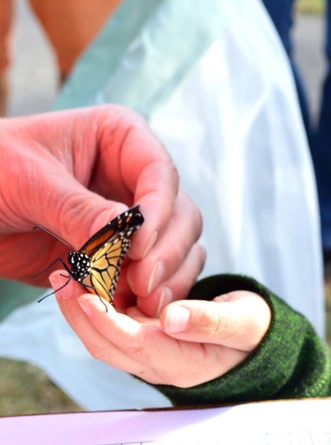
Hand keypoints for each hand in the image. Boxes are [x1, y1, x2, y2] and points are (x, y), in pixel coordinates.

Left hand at [0, 105, 204, 314]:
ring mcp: (132, 220)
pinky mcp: (120, 256)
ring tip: (139, 303)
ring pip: (177, 249)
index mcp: (121, 139)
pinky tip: (127, 312)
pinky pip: (151, 277)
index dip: (158, 212)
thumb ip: (78, 209)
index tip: (139, 248)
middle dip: (167, 251)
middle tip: (143, 284)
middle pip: (182, 215)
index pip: (160, 174)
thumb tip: (130, 233)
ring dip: (165, 278)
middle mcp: (135, 178)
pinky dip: (147, 296)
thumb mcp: (27, 183)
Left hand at [51, 273, 271, 387]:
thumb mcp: (244, 321)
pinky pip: (114, 323)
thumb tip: (171, 318)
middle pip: (109, 344)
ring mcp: (151, 352)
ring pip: (105, 334)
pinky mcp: (147, 336)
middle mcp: (159, 363)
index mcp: (184, 364)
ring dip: (83, 304)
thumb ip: (210, 321)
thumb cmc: (254, 329)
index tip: (85, 294)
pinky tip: (90, 275)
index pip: (136, 344)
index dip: (108, 321)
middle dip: (80, 312)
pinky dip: (98, 300)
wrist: (257, 336)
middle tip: (63, 273)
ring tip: (68, 269)